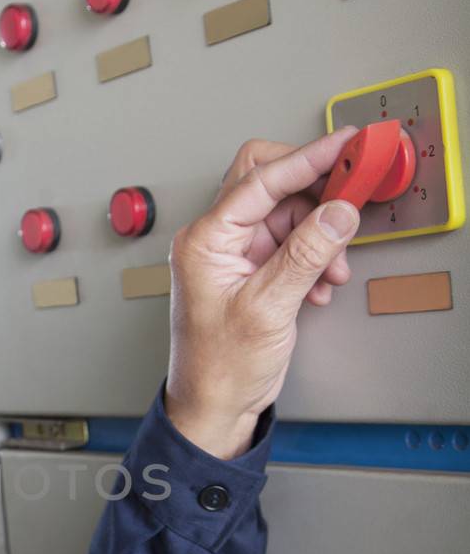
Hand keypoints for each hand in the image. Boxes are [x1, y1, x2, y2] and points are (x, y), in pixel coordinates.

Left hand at [163, 126, 360, 457]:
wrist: (214, 408)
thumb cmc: (219, 368)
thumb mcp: (269, 308)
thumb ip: (306, 255)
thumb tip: (338, 212)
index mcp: (205, 240)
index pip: (260, 179)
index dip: (307, 158)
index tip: (344, 146)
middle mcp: (214, 240)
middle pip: (269, 185)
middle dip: (313, 194)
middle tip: (347, 200)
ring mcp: (232, 254)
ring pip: (286, 215)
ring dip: (318, 235)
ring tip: (332, 268)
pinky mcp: (251, 270)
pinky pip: (289, 243)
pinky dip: (312, 256)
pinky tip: (320, 283)